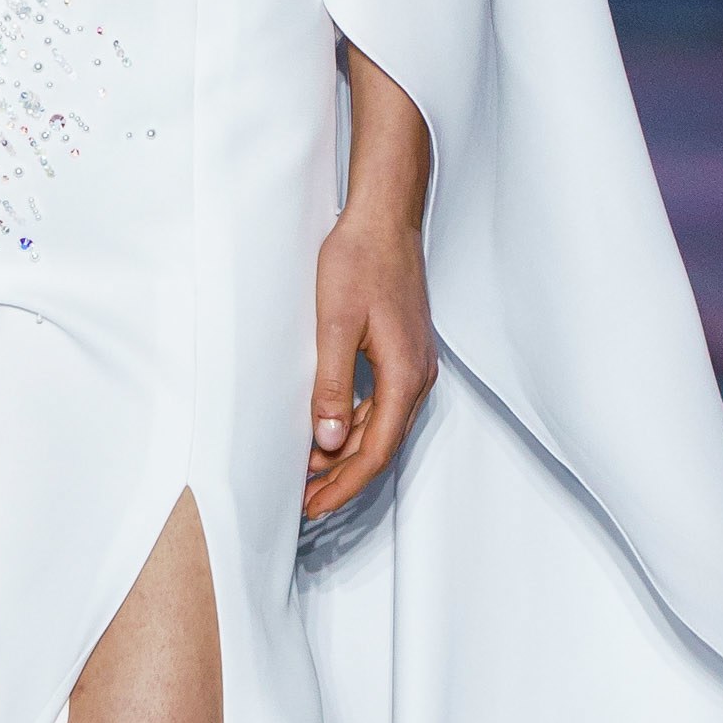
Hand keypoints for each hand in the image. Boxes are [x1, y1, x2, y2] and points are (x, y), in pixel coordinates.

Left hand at [306, 51, 436, 524]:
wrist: (384, 217)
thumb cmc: (359, 261)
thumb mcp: (335, 323)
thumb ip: (333, 385)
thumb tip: (329, 441)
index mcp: (404, 375)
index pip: (375, 449)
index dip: (343, 484)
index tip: (312, 505)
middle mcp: (417, 376)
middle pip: (382, 445)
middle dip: (343, 479)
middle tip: (305, 504)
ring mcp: (413, 365)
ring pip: (383, 427)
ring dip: (348, 455)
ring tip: (311, 477)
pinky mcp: (403, 353)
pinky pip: (382, 404)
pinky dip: (356, 426)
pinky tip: (330, 432)